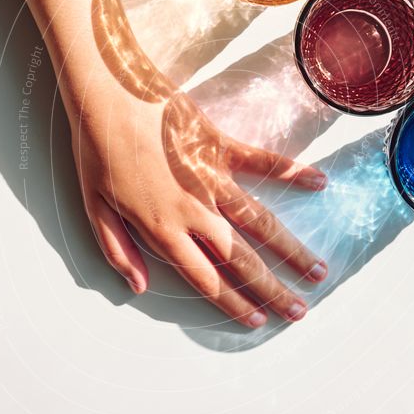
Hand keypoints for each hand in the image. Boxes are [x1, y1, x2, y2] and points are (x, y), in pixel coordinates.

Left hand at [68, 70, 327, 328]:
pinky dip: (292, 172)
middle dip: (272, 290)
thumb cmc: (96, 149)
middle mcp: (194, 209)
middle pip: (241, 259)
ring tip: (318, 271)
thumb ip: (118, 250)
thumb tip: (139, 287)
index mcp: (162, 228)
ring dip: (292, 250)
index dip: (234, 304)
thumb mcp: (93, 206)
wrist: (107, 91)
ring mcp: (212, 176)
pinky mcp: (221, 144)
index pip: (206, 278)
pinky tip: (319, 183)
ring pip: (260, 222)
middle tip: (300, 311)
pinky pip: (262, 161)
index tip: (259, 321)